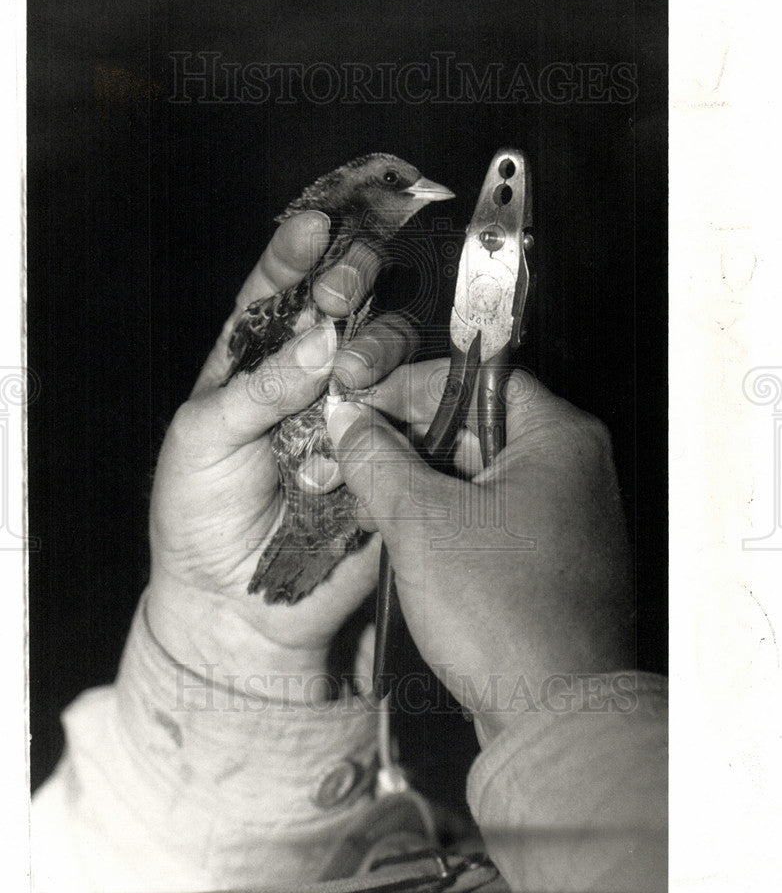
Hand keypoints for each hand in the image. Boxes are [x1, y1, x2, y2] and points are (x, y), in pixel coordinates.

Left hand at [146, 210, 414, 701]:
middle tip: (350, 279)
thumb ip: (258, 388)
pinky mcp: (388, 456)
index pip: (274, 295)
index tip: (316, 225)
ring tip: (354, 368)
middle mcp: (308, 381)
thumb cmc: (199, 515)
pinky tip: (400, 398)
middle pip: (341, 314)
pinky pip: (410, 418)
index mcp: (252, 366)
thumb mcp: (202, 441)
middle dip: (349, 285)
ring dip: (377, 346)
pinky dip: (411, 401)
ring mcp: (353, 416)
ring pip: (383, 357)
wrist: (235, 607)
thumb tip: (321, 341)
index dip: (294, 257)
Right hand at [326, 362, 633, 742]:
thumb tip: (348, 421)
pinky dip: (447, 520)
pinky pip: (492, 519)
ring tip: (369, 499)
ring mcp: (566, 518)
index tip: (364, 401)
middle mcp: (574, 470)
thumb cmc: (500, 607)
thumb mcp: (420, 519)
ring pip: (480, 477)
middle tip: (357, 454)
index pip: (480, 377)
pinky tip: (402, 538)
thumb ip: (377, 458)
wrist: (552, 713)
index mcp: (559, 438)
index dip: (414, 384)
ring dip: (421, 484)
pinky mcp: (552, 561)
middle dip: (410, 442)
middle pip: (478, 427)